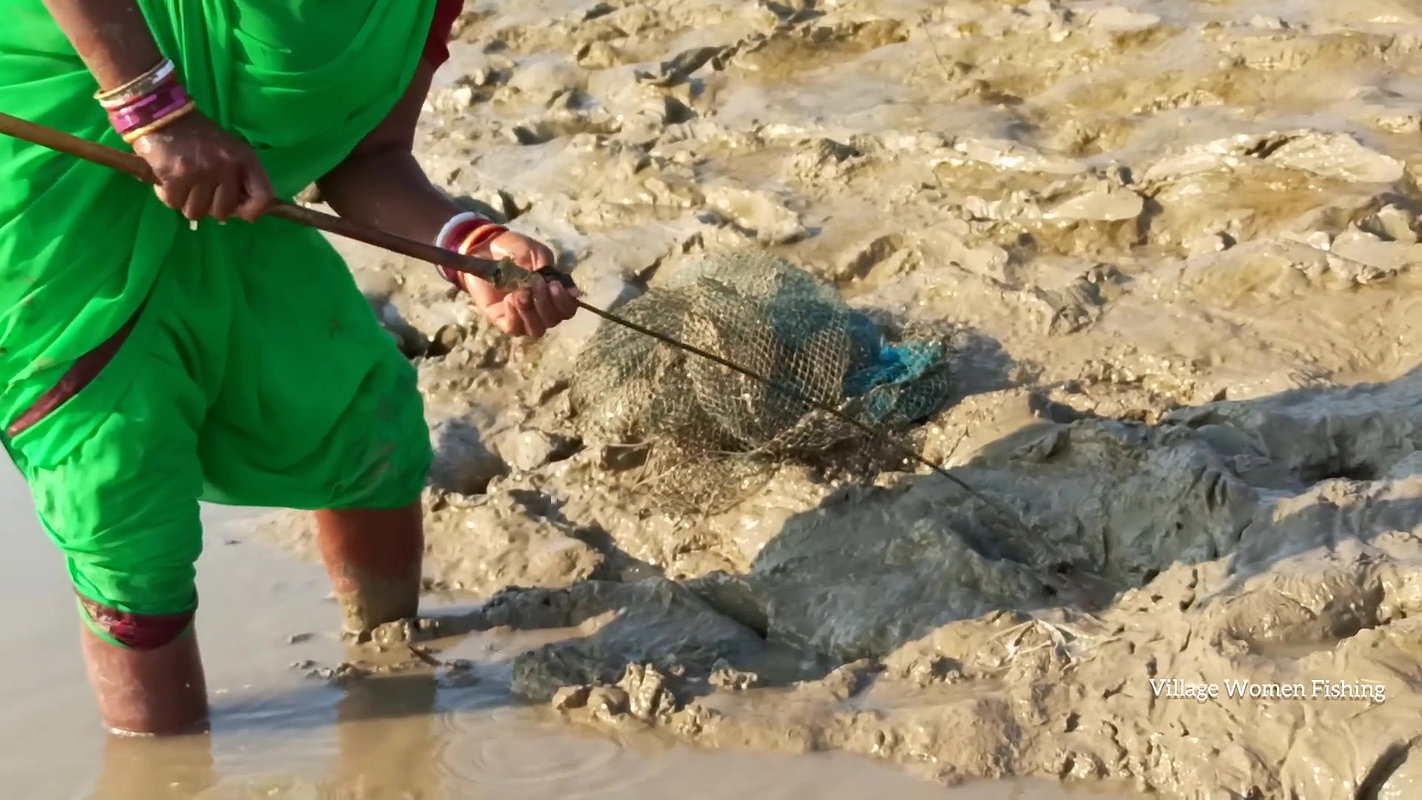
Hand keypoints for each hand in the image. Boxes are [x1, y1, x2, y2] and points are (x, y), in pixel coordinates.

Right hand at [131, 111, 275, 222]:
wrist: (163, 114)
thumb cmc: (199, 136)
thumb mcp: (230, 150)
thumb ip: (238, 177)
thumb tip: (238, 211)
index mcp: (245, 159)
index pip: (262, 199)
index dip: (250, 211)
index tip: (236, 208)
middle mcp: (227, 166)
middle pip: (223, 212)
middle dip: (209, 207)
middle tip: (200, 192)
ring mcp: (201, 172)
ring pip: (196, 211)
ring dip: (186, 202)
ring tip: (183, 184)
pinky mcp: (176, 175)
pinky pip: (174, 203)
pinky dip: (167, 195)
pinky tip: (167, 181)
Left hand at [457, 230, 579, 337]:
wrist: (484, 247)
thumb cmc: (514, 249)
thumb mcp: (535, 253)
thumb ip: (550, 271)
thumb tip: (572, 291)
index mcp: (553, 294)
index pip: (567, 310)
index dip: (565, 303)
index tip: (555, 285)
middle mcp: (540, 310)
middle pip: (553, 321)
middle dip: (546, 304)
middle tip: (536, 283)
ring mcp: (521, 317)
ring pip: (536, 329)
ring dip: (531, 311)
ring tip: (521, 292)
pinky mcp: (502, 319)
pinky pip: (514, 329)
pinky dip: (515, 316)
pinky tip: (509, 299)